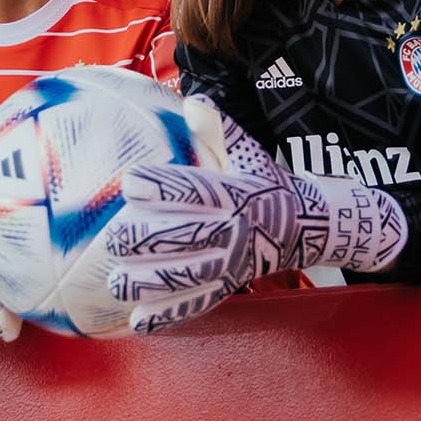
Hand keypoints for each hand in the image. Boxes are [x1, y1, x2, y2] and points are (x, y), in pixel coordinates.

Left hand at [103, 98, 407, 334]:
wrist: (305, 226)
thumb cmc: (265, 183)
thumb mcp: (248, 152)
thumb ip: (217, 129)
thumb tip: (193, 99)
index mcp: (234, 193)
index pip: (193, 190)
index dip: (159, 187)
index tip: (130, 182)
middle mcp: (232, 230)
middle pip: (182, 237)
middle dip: (143, 238)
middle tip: (115, 236)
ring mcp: (230, 263)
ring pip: (184, 278)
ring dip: (147, 283)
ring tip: (116, 281)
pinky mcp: (227, 288)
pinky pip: (195, 306)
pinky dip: (167, 317)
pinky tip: (138, 321)